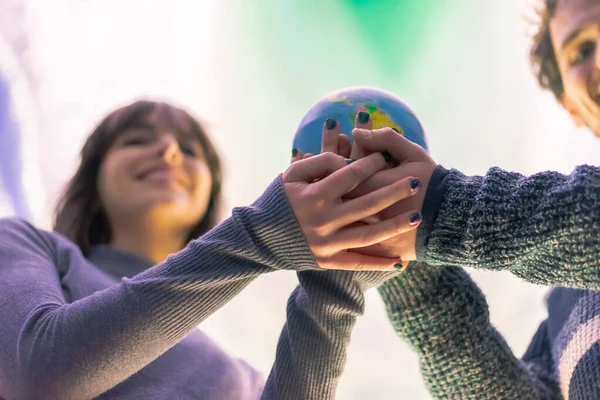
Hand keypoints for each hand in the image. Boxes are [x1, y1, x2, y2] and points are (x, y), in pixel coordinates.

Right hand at [283, 124, 421, 271]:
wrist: (260, 239)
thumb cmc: (278, 201)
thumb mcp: (291, 175)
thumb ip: (319, 162)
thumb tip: (346, 160)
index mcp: (314, 195)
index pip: (350, 175)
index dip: (370, 163)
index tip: (385, 157)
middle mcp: (323, 220)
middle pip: (367, 204)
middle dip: (394, 192)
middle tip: (417, 182)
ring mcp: (326, 243)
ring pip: (368, 234)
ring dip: (394, 226)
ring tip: (417, 217)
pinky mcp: (327, 261)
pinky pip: (357, 262)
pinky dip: (379, 262)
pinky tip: (400, 261)